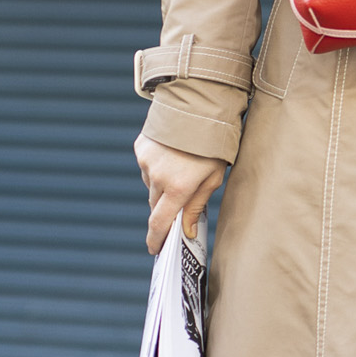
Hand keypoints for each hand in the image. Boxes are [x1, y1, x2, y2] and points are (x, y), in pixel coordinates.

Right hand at [135, 133, 224, 254]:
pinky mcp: (141, 148)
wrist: (200, 106)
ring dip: (162, 187)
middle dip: (164, 211)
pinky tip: (171, 157)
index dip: (156, 239)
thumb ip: (197, 206)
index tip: (155, 250)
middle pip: (155, 206)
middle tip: (176, 209)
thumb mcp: (214, 178)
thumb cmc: (215, 145)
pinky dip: (156, 168)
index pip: (160, 223)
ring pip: (151, 186)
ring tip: (181, 171)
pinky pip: (146, 167)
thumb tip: (186, 231)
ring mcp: (146, 161)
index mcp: (178, 187)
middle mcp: (158, 176)